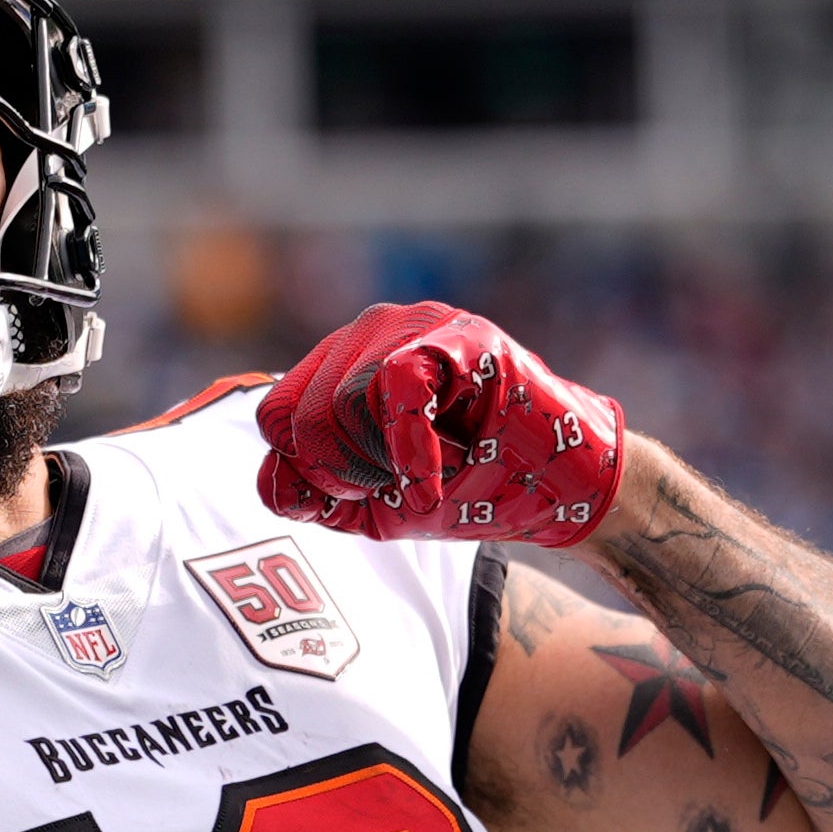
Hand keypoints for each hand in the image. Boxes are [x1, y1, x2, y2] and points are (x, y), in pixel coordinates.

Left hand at [255, 303, 623, 546]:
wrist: (561, 490)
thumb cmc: (474, 490)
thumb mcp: (377, 506)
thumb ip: (316, 497)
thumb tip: (271, 479)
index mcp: (343, 365)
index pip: (277, 415)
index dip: (308, 469)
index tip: (361, 495)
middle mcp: (370, 333)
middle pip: (302, 413)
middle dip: (344, 472)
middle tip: (402, 487)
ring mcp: (414, 326)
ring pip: (343, 400)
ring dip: (382, 462)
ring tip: (433, 471)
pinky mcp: (456, 335)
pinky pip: (394, 389)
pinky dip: (409, 451)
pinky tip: (433, 481)